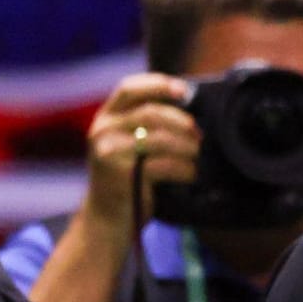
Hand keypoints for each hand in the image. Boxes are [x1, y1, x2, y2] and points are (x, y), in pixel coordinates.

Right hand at [80, 73, 199, 243]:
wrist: (106, 217)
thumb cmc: (125, 178)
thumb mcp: (125, 144)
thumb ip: (143, 123)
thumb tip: (186, 105)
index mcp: (105, 118)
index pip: (129, 88)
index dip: (158, 84)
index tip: (184, 90)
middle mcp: (103, 131)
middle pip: (151, 113)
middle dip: (182, 122)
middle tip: (199, 135)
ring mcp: (110, 153)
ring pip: (161, 139)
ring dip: (187, 147)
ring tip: (196, 156)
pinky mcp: (121, 175)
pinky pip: (164, 165)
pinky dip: (185, 169)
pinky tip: (191, 174)